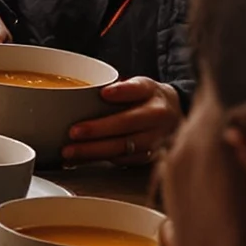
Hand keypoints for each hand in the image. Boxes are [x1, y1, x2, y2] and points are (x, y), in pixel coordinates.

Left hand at [62, 75, 180, 166]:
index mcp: (151, 92)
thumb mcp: (136, 84)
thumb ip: (116, 86)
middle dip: (99, 129)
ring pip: (125, 147)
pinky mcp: (150, 157)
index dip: (123, 91)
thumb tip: (82, 89)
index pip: (138, 89)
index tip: (104, 93)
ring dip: (95, 150)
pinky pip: (124, 161)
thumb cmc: (145, 98)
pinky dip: (99, 160)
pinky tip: (79, 160)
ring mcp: (157, 139)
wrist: (175, 115)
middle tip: (73, 132)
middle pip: (129, 123)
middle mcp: (158, 117)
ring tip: (70, 151)